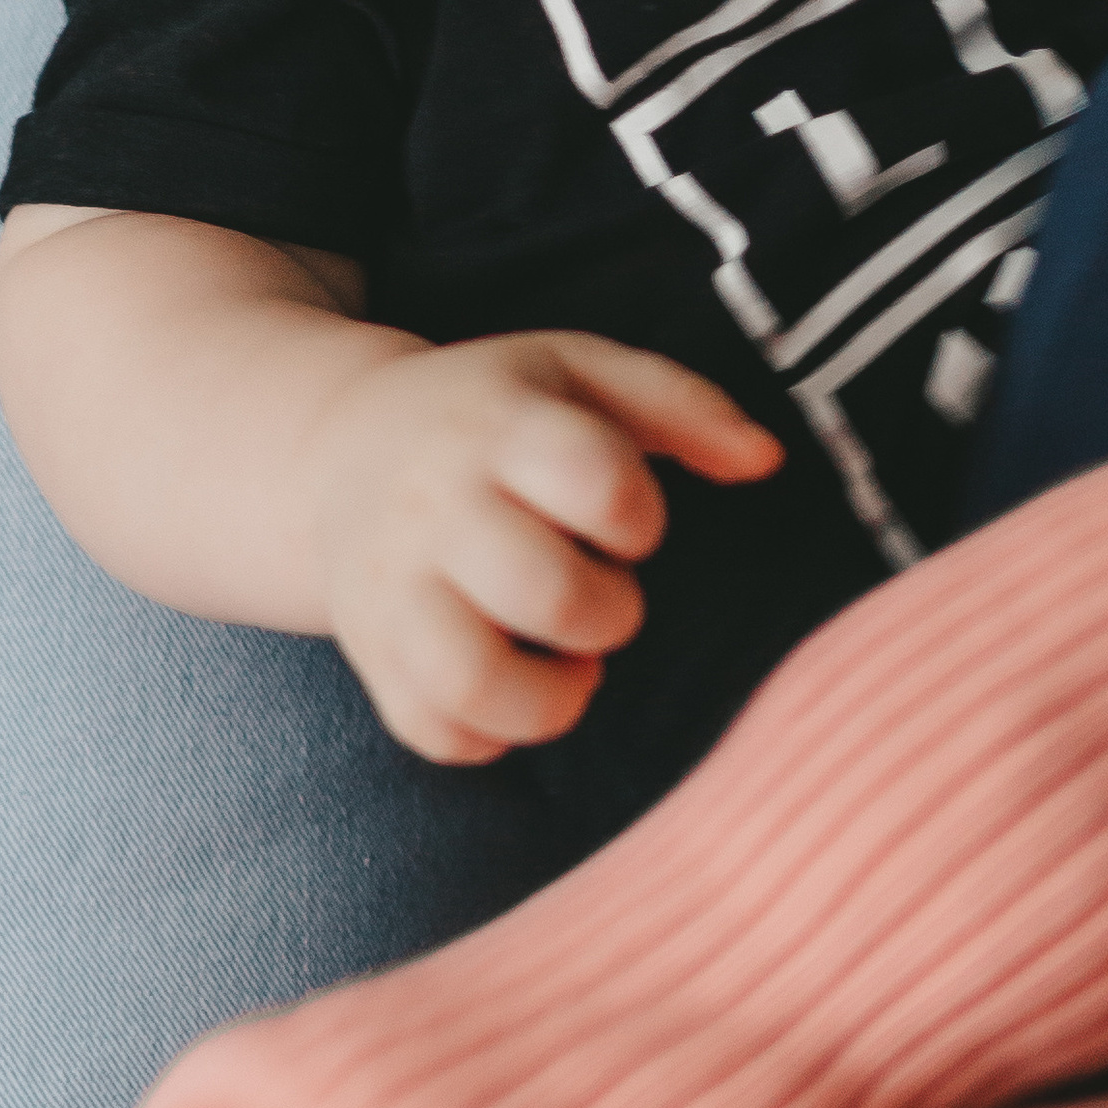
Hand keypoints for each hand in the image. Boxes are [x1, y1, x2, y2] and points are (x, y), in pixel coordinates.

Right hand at [309, 333, 781, 764]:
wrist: (338, 447)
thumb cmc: (496, 415)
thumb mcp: (583, 372)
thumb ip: (685, 404)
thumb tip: (769, 461)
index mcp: (499, 428)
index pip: (595, 481)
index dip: (639, 517)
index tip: (627, 522)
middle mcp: (434, 508)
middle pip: (545, 593)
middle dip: (608, 612)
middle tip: (602, 595)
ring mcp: (390, 590)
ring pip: (471, 682)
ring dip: (551, 699)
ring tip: (571, 669)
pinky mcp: (369, 657)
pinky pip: (432, 732)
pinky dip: (490, 735)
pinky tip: (513, 688)